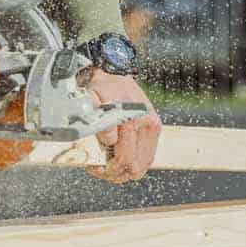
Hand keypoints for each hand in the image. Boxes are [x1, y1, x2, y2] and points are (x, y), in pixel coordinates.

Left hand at [84, 69, 160, 183]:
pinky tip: (119, 159)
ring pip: (142, 166)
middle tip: (99, 169)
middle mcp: (147, 124)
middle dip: (115, 172)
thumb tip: (110, 139)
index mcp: (134, 118)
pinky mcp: (154, 130)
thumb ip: (98, 119)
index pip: (125, 158)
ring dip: (125, 171)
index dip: (107, 168)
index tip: (93, 166)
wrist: (113, 74)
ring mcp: (152, 128)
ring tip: (108, 166)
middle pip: (134, 166)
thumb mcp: (92, 99)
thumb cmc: (101, 88)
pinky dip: (133, 163)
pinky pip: (147, 158)